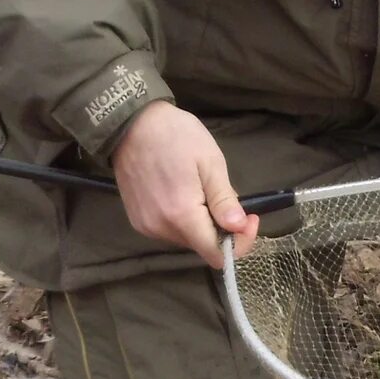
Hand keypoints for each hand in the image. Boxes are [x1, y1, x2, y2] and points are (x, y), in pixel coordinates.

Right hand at [110, 101, 256, 266]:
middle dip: (222, 229)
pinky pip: (170, 231)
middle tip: (227, 197)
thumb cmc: (176, 136)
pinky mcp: (138, 221)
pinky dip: (183, 220)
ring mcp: (146, 227)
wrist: (130, 123)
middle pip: (202, 246)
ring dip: (202, 224)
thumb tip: (239, 228)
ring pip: (187, 239)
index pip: (217, 255)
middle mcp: (161, 229)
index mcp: (182, 216)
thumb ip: (224, 200)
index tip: (249, 219)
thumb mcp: (210, 162)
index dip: (239, 244)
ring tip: (201, 190)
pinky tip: (182, 194)